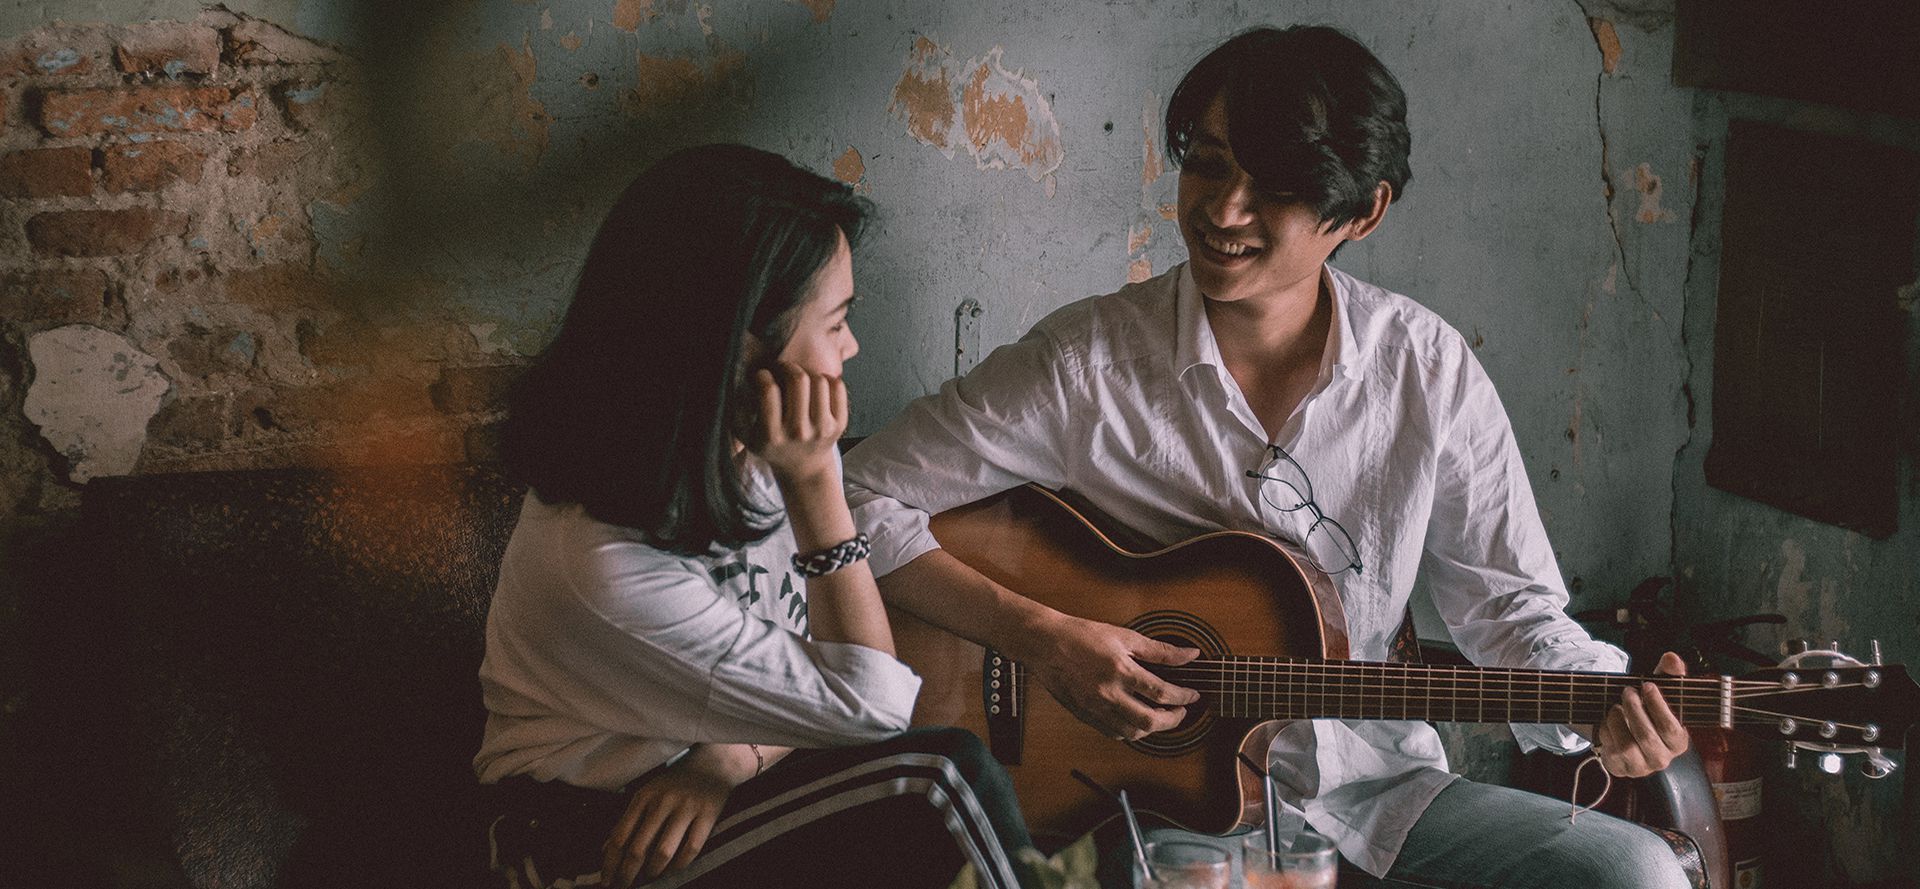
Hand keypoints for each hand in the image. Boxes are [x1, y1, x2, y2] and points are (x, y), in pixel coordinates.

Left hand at [602, 745, 752, 887]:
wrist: (713, 764)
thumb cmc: (674, 783)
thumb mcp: (647, 794)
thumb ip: (628, 820)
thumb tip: (606, 850)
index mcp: (643, 797)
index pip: (620, 837)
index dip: (611, 864)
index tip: (607, 881)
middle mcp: (662, 802)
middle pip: (638, 849)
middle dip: (627, 874)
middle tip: (624, 888)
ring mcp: (686, 808)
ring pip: (663, 852)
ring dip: (652, 872)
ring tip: (648, 879)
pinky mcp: (708, 815)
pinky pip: (691, 849)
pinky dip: (679, 865)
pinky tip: (673, 870)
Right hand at [747, 363, 847, 488]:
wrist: (804, 468)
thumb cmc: (771, 445)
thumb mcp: (745, 435)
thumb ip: (736, 410)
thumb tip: (738, 381)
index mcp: (772, 435)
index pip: (768, 391)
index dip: (762, 375)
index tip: (761, 376)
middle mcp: (799, 432)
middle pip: (798, 380)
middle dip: (786, 366)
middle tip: (781, 369)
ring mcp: (822, 428)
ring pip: (819, 380)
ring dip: (806, 372)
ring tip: (798, 378)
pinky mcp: (840, 424)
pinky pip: (837, 386)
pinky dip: (826, 378)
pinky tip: (814, 386)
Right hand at [1025, 612, 1201, 740]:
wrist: (1045, 644)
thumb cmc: (1080, 635)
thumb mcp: (1124, 636)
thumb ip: (1159, 650)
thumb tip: (1189, 655)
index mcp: (1121, 671)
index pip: (1162, 693)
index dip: (1184, 697)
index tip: (1192, 695)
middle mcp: (1109, 694)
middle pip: (1150, 721)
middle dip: (1173, 720)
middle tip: (1180, 712)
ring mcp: (1095, 708)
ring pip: (1132, 733)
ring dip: (1152, 728)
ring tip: (1160, 716)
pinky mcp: (1085, 716)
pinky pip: (1113, 733)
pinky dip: (1130, 731)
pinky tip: (1135, 720)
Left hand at [1592, 651, 1690, 777]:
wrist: (1623, 727)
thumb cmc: (1646, 709)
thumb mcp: (1658, 691)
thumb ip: (1668, 674)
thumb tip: (1672, 658)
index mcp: (1678, 742)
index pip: (1671, 729)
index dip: (1658, 706)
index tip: (1647, 685)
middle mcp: (1662, 759)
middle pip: (1647, 736)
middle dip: (1634, 709)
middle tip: (1627, 691)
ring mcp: (1640, 767)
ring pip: (1627, 745)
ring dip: (1618, 720)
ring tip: (1616, 706)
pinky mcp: (1619, 769)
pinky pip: (1610, 750)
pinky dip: (1606, 731)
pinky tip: (1608, 722)